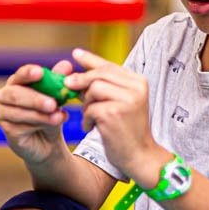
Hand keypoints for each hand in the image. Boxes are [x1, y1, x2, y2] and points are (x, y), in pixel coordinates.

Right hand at [0, 60, 71, 164]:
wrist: (48, 141)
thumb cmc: (49, 113)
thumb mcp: (57, 97)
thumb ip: (58, 81)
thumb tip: (66, 64)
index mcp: (16, 82)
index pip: (20, 75)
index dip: (28, 73)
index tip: (40, 72)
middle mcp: (3, 96)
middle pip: (15, 94)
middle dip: (35, 99)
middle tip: (53, 103)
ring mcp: (1, 113)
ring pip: (18, 113)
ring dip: (41, 115)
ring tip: (59, 116)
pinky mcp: (6, 130)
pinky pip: (20, 127)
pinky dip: (39, 125)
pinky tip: (54, 124)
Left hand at [65, 48, 163, 179]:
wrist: (140, 156)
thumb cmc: (127, 130)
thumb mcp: (121, 103)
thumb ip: (104, 86)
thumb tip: (75, 74)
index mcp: (138, 82)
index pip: (109, 65)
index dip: (90, 59)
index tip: (75, 53)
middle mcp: (136, 88)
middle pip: (98, 75)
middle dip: (80, 81)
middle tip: (68, 87)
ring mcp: (126, 100)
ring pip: (92, 90)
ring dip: (86, 104)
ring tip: (91, 117)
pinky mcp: (114, 113)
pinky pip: (90, 109)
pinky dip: (86, 119)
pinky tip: (92, 127)